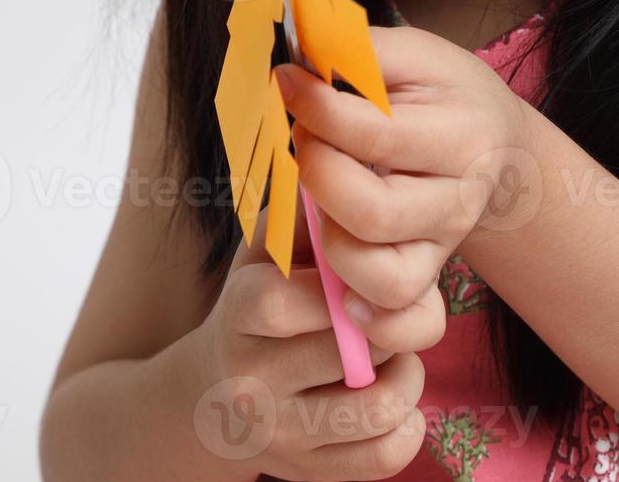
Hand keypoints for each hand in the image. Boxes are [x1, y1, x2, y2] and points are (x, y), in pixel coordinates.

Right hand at [175, 199, 441, 480]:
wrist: (210, 397)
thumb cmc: (262, 301)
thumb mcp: (267, 249)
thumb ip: (306, 211)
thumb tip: (352, 168)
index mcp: (237, 313)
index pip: (278, 302)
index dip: (339, 282)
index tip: (362, 273)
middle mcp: (249, 381)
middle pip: (345, 351)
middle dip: (391, 322)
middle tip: (394, 312)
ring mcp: (279, 435)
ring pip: (376, 408)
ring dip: (406, 375)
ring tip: (393, 357)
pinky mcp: (309, 473)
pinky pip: (385, 458)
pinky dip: (408, 426)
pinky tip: (391, 399)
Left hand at [273, 24, 535, 328]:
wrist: (497, 141)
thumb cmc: (445, 92)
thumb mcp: (416, 54)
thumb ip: (363, 51)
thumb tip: (301, 54)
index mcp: (465, 137)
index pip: (376, 136)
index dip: (317, 109)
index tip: (288, 82)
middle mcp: (460, 199)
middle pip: (374, 212)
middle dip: (318, 173)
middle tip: (305, 140)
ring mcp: (444, 245)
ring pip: (383, 275)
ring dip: (331, 240)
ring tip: (320, 200)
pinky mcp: (427, 275)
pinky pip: (399, 317)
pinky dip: (364, 312)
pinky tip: (337, 278)